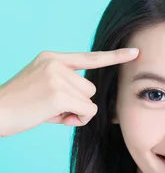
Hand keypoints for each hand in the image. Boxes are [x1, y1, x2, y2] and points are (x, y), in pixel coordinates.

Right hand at [0, 48, 138, 136]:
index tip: (135, 52)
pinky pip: (87, 112)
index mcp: (52, 58)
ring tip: (50, 112)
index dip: (114, 57)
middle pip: (91, 89)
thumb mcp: (44, 87)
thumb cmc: (21, 106)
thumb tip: (91, 107)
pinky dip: (77, 120)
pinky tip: (55, 118)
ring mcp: (57, 77)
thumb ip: (67, 88)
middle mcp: (56, 63)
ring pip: (90, 101)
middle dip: (78, 103)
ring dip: (77, 112)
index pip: (90, 57)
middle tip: (52, 108)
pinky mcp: (59, 94)